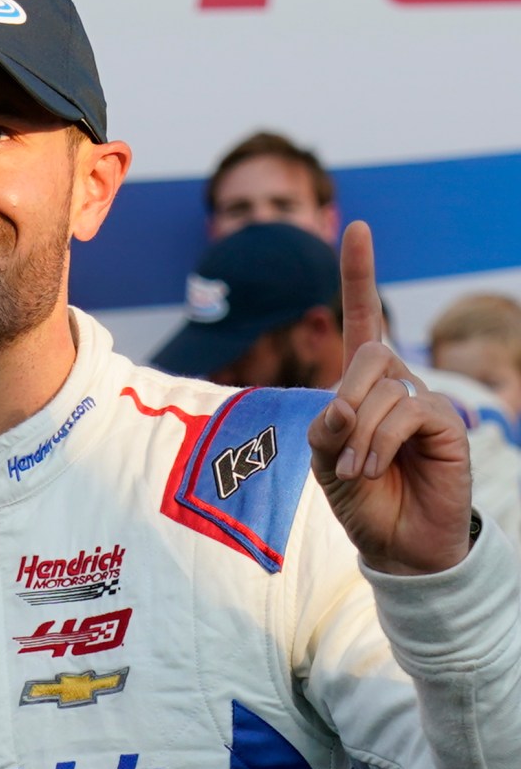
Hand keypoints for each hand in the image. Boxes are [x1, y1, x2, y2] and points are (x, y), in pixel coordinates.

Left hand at [308, 221, 471, 575]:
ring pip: (384, 387)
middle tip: (340, 446)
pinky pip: (409, 410)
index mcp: (362, 382)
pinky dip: (382, 440)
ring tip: (358, 470)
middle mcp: (395, 382)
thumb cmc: (360, 497)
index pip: (362, 316)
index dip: (359, 273)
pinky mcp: (445, 421)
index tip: (356, 227)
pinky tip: (376, 468)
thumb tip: (344, 404)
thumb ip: (326, 426)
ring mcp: (423, 399)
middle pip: (368, 352)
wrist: (396, 541)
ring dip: (360, 433)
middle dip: (346, 397)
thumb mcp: (324, 458)